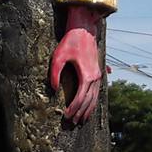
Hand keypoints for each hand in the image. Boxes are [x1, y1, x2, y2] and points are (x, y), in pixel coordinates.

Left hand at [49, 4, 105, 124]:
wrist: (84, 30)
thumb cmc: (70, 42)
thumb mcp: (58, 56)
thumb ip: (54, 73)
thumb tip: (53, 89)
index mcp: (86, 76)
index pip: (80, 98)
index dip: (73, 109)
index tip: (66, 116)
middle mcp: (95, 78)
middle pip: (89, 101)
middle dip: (81, 113)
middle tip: (73, 122)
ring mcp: (98, 75)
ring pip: (95, 98)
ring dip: (89, 109)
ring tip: (82, 119)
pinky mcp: (97, 72)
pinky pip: (97, 91)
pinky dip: (93, 101)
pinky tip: (90, 106)